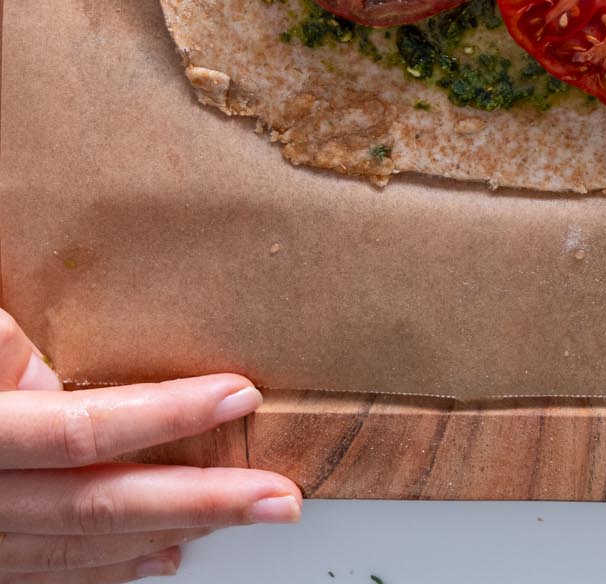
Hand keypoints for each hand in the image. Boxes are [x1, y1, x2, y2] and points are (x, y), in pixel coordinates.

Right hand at [0, 309, 300, 580]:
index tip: (239, 395)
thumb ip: (22, 349)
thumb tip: (96, 345)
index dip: (166, 415)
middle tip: (278, 493)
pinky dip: (116, 565)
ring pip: (85, 547)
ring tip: (248, 515)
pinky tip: (169, 550)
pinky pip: (54, 572)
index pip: (84, 429)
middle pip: (102, 503)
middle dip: (202, 500)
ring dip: (174, 531)